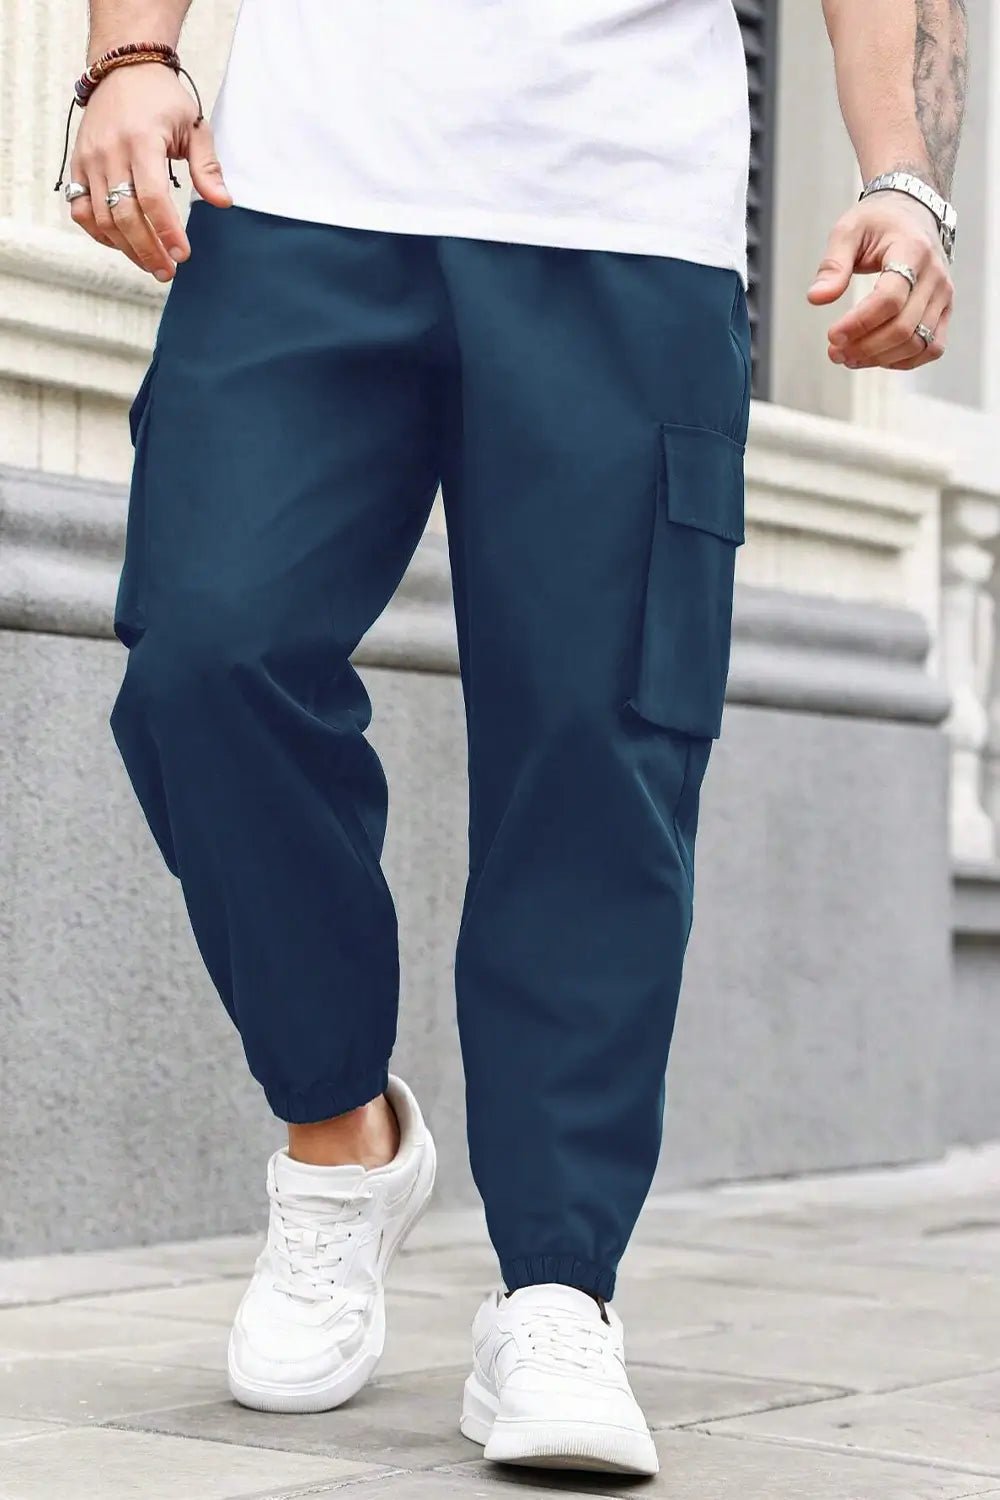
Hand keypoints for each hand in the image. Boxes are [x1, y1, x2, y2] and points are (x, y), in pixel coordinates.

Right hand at [69, 63, 231, 281]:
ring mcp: (88, 159)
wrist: (124, 69)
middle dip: (148, 250)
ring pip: (102, 218)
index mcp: (142, 140)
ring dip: (127, 249)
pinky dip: (100, 233)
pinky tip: (123, 244)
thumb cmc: (164, 100)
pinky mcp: (77, 165)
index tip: (183, 255)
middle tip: (168, 272)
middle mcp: (110, 151)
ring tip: (151, 265)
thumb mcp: (194, 127)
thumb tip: (223, 203)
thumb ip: (207, 168)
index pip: (152, 198)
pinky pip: (81, 210)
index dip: (168, 231)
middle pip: (125, 215)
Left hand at [807, 192, 953, 370]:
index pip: (890, 298)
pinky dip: (903, 361)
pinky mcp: (945, 310)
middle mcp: (935, 276)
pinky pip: (931, 348)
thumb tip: (816, 298)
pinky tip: (875, 357)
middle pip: (903, 327)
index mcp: (912, 250)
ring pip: (918, 343)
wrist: (912, 214)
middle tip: (834, 351)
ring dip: (880, 358)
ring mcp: (944, 296)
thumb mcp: (849, 231)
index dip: (859, 323)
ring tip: (848, 357)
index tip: (832, 335)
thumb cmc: (878, 222)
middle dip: (864, 347)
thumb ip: (832, 264)